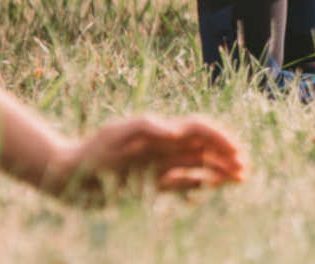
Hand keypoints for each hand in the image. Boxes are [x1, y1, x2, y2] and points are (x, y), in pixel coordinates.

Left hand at [49, 116, 245, 196]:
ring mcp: (160, 165)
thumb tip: (175, 131)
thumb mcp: (116, 133)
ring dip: (219, 170)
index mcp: (161, 133)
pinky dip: (199, 184)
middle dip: (225, 156)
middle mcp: (164, 148)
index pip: (198, 131)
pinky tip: (213, 187)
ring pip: (198, 165)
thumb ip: (147, 127)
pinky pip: (182, 182)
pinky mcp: (151, 184)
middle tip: (244, 170)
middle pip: (203, 148)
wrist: (69, 177)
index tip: (233, 152)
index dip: (219, 138)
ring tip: (239, 179)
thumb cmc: (92, 151)